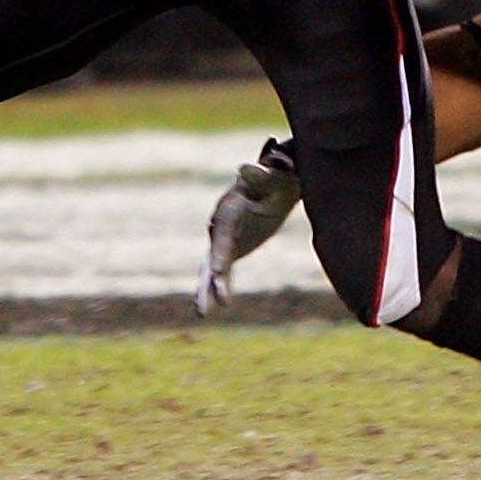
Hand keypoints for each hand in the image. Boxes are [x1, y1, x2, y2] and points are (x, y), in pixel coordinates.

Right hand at [196, 144, 302, 316]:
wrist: (278, 184)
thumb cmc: (277, 178)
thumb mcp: (272, 177)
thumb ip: (262, 175)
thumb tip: (251, 167)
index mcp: (229, 208)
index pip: (223, 234)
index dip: (220, 253)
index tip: (220, 273)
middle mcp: (220, 225)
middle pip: (212, 255)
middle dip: (208, 278)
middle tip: (204, 303)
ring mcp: (223, 239)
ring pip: (211, 267)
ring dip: (207, 289)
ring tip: (202, 312)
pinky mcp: (231, 249)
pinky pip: (222, 271)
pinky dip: (220, 286)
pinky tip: (221, 304)